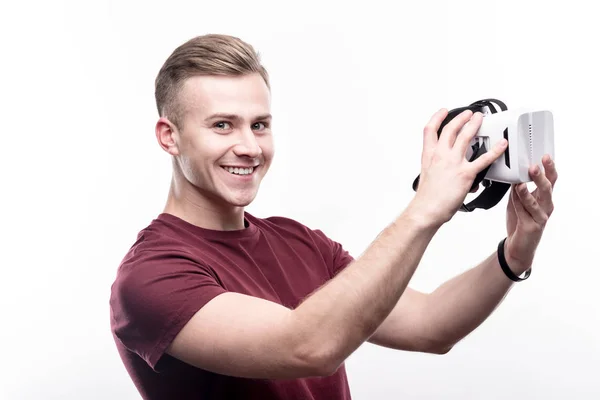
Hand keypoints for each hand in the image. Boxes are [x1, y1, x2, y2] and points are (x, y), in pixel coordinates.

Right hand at [409, 108, 507, 225]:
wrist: (427, 209)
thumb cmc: (427, 197)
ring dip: (474, 124)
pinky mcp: (466, 173)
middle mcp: (440, 155)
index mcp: (429, 156)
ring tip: (480, 119)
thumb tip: (451, 171)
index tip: (443, 112)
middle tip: (468, 114)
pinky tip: (502, 145)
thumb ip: (439, 168)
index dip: (437, 118)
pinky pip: (484, 159)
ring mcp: (453, 162)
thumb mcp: (427, 176)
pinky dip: (495, 150)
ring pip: (466, 136)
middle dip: (461, 118)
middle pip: (450, 129)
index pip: (430, 130)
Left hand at [503, 155, 557, 274]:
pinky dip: (520, 201)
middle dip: (542, 176)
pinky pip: (525, 211)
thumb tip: (514, 173)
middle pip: (547, 188)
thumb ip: (518, 189)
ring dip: (530, 189)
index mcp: (544, 198)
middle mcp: (546, 206)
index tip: (546, 156)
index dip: (550, 168)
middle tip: (535, 166)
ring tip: (523, 180)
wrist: (518, 246)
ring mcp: (541, 217)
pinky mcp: (532, 226)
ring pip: (538, 200)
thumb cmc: (520, 222)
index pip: (550, 181)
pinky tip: (516, 193)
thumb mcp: (518, 202)